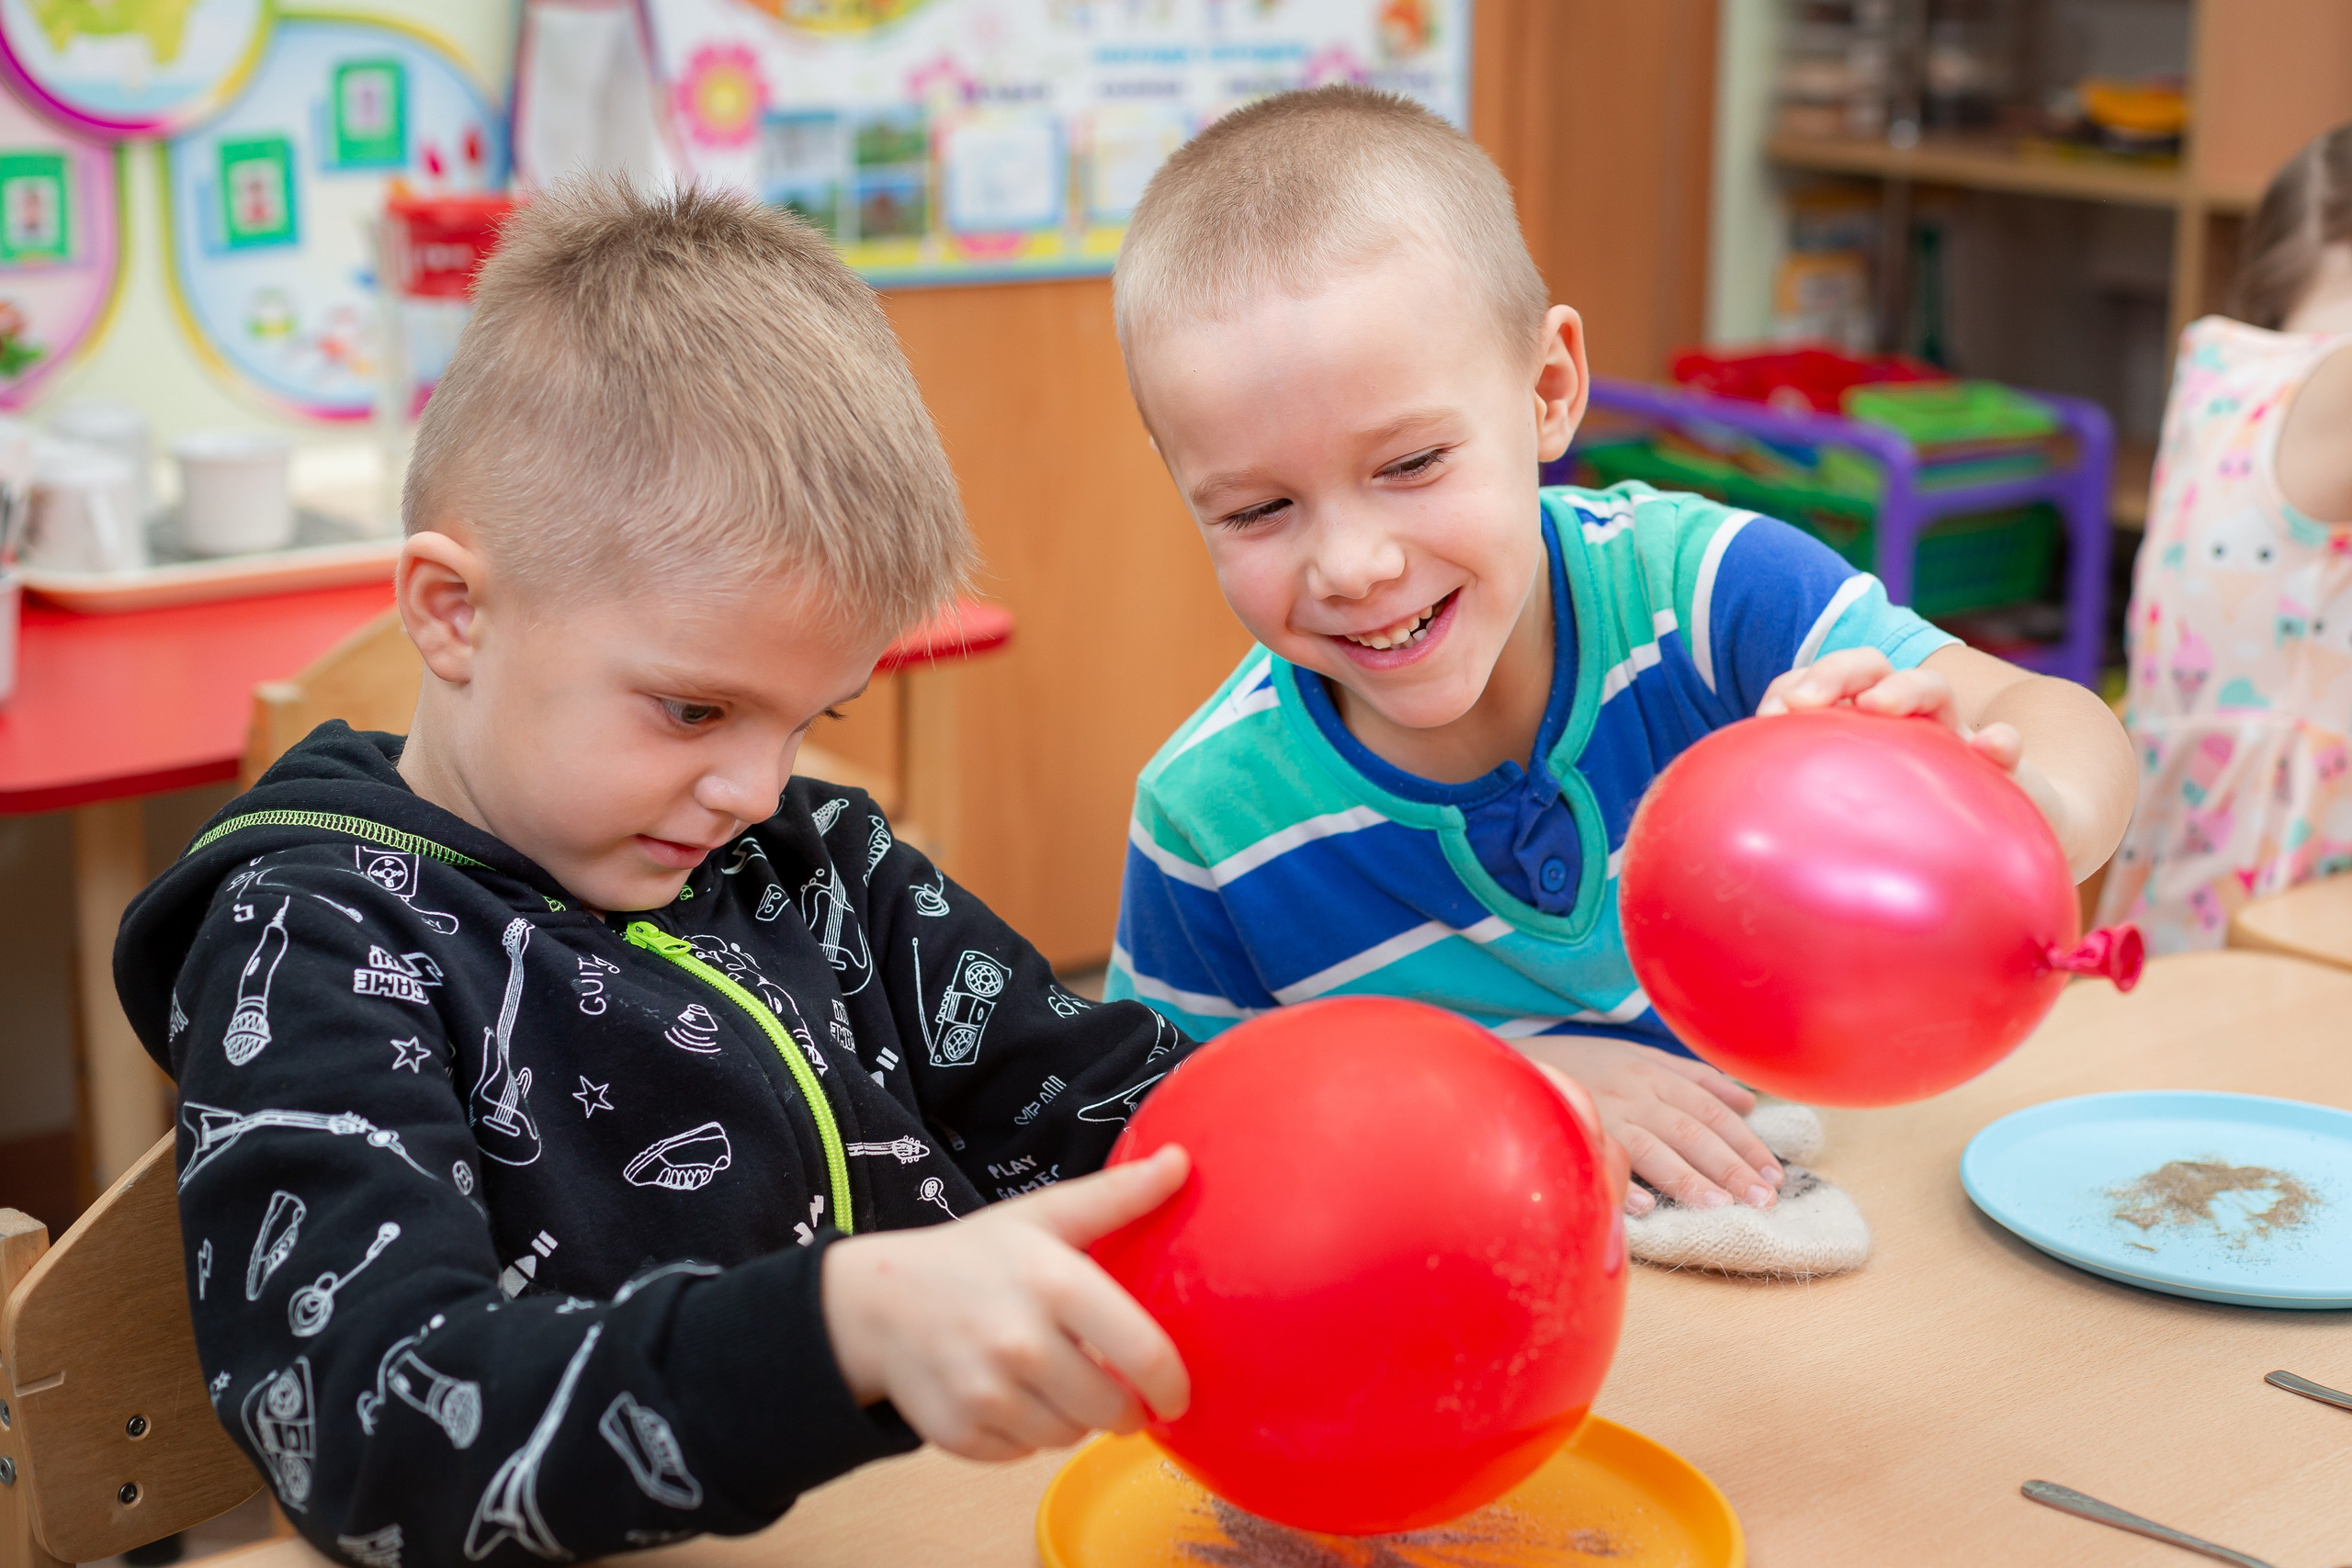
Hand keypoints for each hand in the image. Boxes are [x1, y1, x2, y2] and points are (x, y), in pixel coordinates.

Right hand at [821, 1146, 1190, 1460]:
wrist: (877, 1304)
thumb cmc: (973, 1257)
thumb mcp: (1043, 1215)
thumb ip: (1116, 1195)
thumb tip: (1181, 1160)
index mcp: (1054, 1283)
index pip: (1143, 1354)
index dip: (1172, 1385)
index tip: (1177, 1394)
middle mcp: (1020, 1342)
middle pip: (1111, 1409)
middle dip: (1122, 1405)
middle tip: (1109, 1383)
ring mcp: (986, 1394)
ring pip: (1069, 1437)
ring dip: (1073, 1418)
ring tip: (1052, 1378)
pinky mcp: (960, 1434)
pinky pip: (1024, 1454)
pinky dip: (1027, 1434)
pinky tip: (1012, 1394)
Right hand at [1517, 1036, 1779, 1214]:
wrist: (1515, 1060)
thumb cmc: (1583, 1064)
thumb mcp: (1639, 1056)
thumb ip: (1693, 1077)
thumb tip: (1747, 1100)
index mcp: (1653, 1074)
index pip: (1711, 1110)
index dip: (1745, 1142)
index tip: (1774, 1174)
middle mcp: (1634, 1092)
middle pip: (1691, 1129)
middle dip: (1731, 1165)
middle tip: (1763, 1200)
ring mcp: (1603, 1112)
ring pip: (1654, 1145)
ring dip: (1688, 1177)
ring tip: (1721, 1207)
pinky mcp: (1572, 1130)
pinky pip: (1600, 1157)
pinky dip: (1618, 1180)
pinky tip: (1640, 1206)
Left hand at [1755, 648, 2076, 849]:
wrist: (1992, 847)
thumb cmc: (1901, 829)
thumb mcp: (1848, 819)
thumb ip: (1808, 811)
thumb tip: (1743, 834)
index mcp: (1860, 725)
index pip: (1822, 685)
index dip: (1793, 687)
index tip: (1768, 714)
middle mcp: (1904, 719)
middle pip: (1870, 670)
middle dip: (1834, 674)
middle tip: (1803, 703)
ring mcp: (1953, 738)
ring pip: (1933, 691)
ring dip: (1904, 689)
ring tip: (1876, 706)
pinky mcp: (2001, 766)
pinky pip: (2006, 746)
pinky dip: (2000, 743)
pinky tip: (1993, 746)